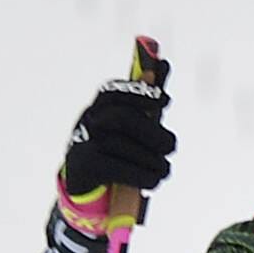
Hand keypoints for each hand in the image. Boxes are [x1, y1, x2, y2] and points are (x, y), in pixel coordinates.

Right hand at [58, 62, 174, 235]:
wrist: (85, 189)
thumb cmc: (114, 151)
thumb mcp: (130, 125)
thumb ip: (145, 98)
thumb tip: (164, 63)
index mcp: (98, 108)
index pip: (113, 92)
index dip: (140, 93)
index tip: (165, 101)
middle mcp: (87, 122)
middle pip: (122, 119)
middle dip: (153, 133)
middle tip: (171, 146)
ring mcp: (82, 144)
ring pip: (122, 146)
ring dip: (151, 160)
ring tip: (164, 169)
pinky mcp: (84, 168)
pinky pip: (118, 168)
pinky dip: (142, 175)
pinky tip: (153, 180)